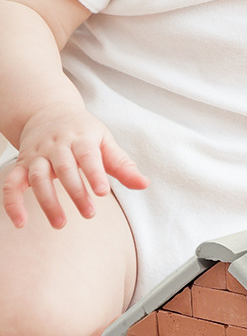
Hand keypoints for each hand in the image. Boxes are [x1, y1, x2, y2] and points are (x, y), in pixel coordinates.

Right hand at [2, 104, 147, 228]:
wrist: (48, 112)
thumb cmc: (83, 131)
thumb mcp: (105, 142)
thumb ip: (123, 166)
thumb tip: (144, 184)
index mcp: (80, 137)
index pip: (87, 154)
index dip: (94, 173)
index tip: (103, 192)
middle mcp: (56, 145)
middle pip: (64, 168)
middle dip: (76, 192)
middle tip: (89, 213)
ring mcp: (37, 155)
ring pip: (38, 177)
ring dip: (47, 201)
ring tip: (60, 224)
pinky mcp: (22, 165)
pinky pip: (11, 183)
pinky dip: (12, 203)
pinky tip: (20, 223)